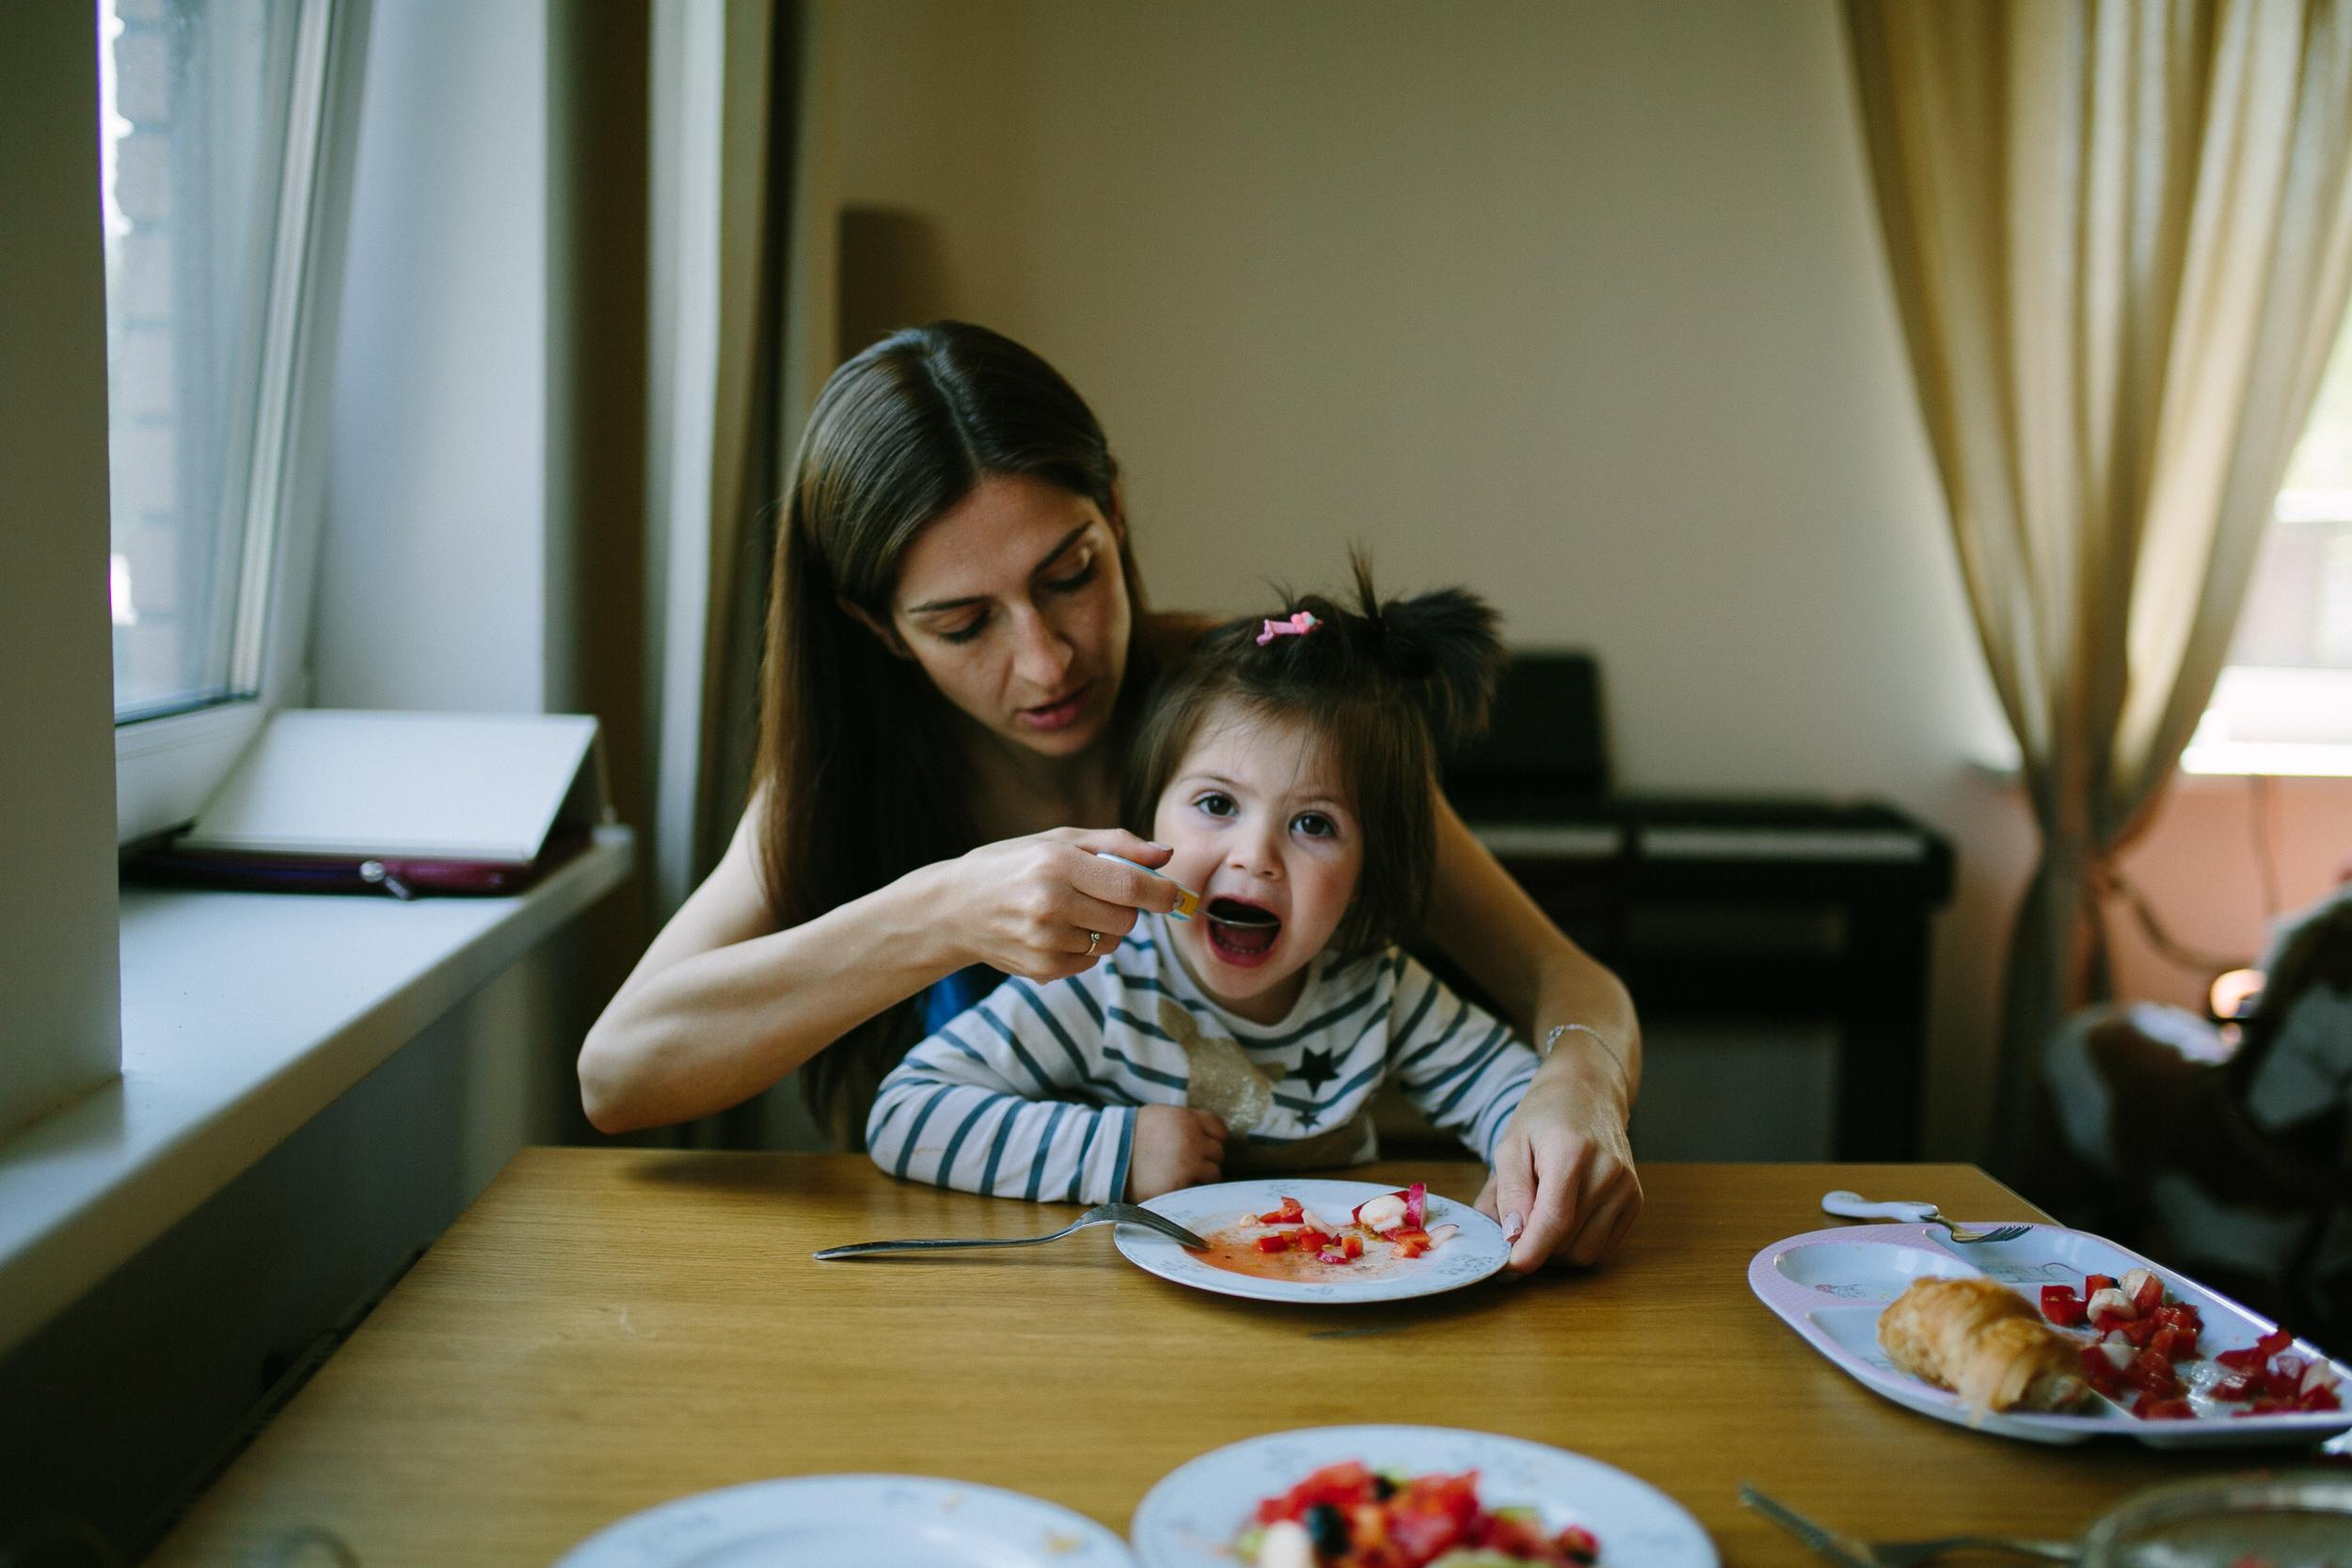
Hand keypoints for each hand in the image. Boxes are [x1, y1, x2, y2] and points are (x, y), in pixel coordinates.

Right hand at [936, 829, 1185, 982]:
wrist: (953, 909)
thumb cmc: (1012, 865)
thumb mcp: (1057, 841)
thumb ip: (1116, 844)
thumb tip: (1166, 855)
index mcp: (1056, 864)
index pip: (1130, 885)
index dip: (1163, 893)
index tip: (1178, 895)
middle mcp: (1050, 904)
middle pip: (1127, 918)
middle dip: (1126, 908)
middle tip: (1099, 894)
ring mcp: (1044, 941)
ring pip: (1112, 943)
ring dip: (1104, 928)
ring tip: (1069, 911)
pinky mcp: (1041, 969)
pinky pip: (1090, 961)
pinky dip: (1084, 947)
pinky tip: (1054, 932)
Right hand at [1127, 1105, 1225, 1199]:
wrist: (1108, 1156)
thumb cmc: (1133, 1135)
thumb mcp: (1161, 1116)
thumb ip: (1186, 1122)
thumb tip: (1207, 1134)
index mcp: (1187, 1119)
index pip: (1220, 1129)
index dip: (1213, 1138)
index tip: (1204, 1145)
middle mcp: (1192, 1140)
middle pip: (1218, 1152)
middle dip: (1206, 1158)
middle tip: (1187, 1162)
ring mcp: (1188, 1164)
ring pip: (1214, 1173)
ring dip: (1202, 1176)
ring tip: (1181, 1175)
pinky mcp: (1180, 1186)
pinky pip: (1198, 1190)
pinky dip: (1189, 1189)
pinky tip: (1174, 1184)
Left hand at [1475, 1069, 1640, 1272]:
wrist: (1588, 1092)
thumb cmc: (1543, 1117)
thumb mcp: (1510, 1145)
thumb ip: (1508, 1193)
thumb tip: (1509, 1238)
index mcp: (1572, 1152)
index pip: (1553, 1222)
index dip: (1527, 1253)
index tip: (1504, 1269)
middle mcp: (1608, 1172)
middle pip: (1568, 1243)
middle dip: (1536, 1249)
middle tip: (1515, 1232)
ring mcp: (1627, 1187)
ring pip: (1586, 1253)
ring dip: (1557, 1251)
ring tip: (1540, 1220)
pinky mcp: (1636, 1200)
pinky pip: (1604, 1248)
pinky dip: (1579, 1246)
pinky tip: (1564, 1220)